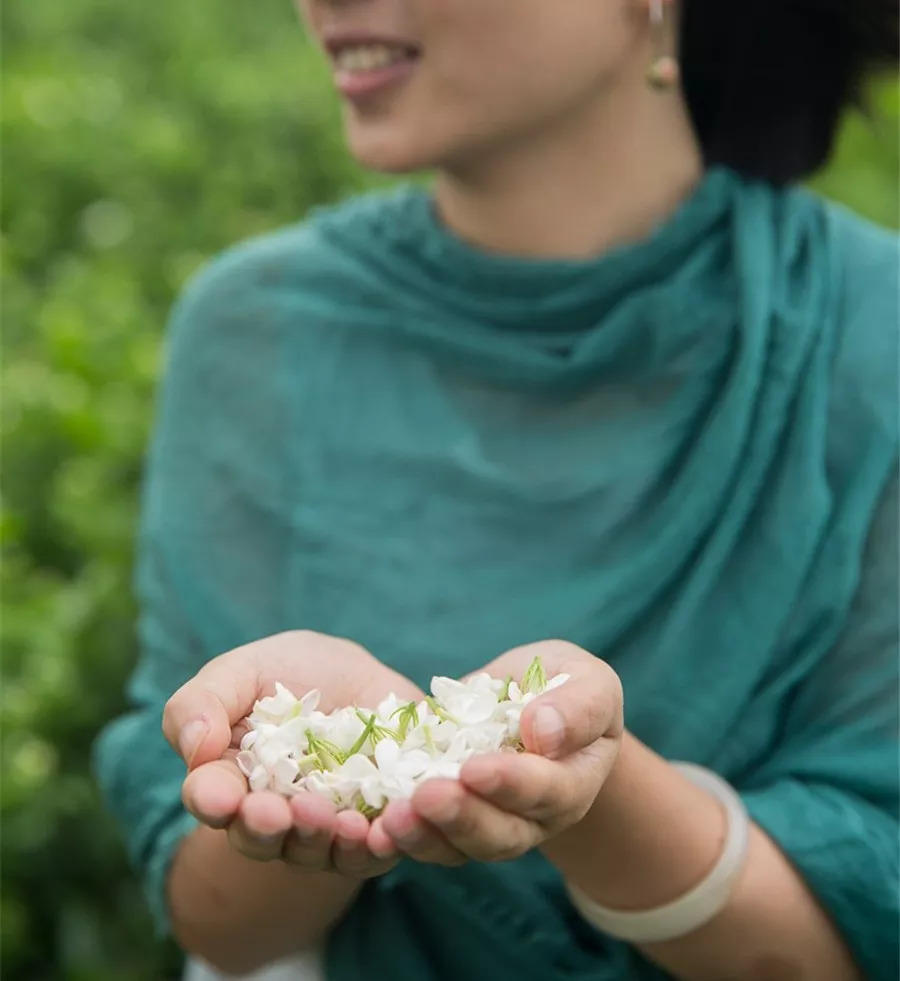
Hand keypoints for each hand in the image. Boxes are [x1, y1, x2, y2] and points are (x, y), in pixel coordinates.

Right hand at [163, 630, 422, 878]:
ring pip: (318, 851)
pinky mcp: (375, 825)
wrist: (356, 677)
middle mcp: (275, 817)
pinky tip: (378, 832)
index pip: (212, 798)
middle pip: (262, 838)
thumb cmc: (285, 674)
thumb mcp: (241, 672)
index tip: (219, 798)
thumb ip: (201, 703)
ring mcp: (326, 828)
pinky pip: (375, 849)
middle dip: (264, 829)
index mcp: (230, 781)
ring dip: (320, 838)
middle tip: (273, 814)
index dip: (213, 800)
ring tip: (331, 818)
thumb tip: (195, 746)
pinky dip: (375, 845)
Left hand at [371, 640, 623, 866]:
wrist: (535, 703)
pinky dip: (400, 836)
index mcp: (573, 782)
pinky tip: (371, 827)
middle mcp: (534, 818)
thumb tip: (543, 731)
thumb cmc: (567, 685)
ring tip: (392, 818)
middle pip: (502, 835)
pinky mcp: (450, 820)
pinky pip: (427, 838)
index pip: (548, 792)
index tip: (475, 768)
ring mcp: (491, 825)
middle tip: (425, 796)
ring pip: (460, 847)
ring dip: (425, 836)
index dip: (512, 784)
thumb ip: (578, 705)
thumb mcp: (588, 681)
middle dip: (462, 817)